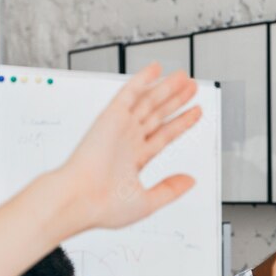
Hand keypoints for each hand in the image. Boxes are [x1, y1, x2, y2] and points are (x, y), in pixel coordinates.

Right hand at [50, 63, 202, 233]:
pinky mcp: (110, 117)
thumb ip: (170, 189)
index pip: (164, 135)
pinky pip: (129, 94)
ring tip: (184, 78)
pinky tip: (155, 69)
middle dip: (176, 101)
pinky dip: (142, 80)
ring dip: (166, 88)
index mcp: (135, 159)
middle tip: (192, 87)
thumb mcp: (147, 202)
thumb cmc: (103, 206)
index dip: (181, 123)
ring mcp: (120, 128)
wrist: (80, 200)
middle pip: (158, 115)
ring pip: (149, 102)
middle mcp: (128, 141)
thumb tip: (190, 181)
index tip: (196, 112)